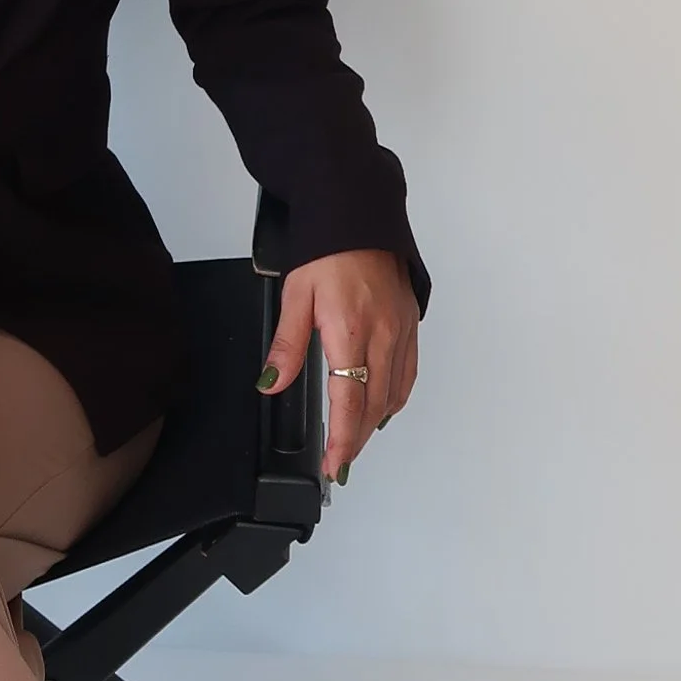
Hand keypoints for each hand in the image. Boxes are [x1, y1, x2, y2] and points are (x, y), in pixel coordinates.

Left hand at [259, 248, 418, 481]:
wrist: (360, 216)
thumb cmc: (327, 251)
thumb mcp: (295, 296)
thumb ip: (286, 345)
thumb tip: (271, 384)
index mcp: (350, 330)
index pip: (350, 400)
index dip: (343, 439)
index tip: (334, 464)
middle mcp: (382, 335)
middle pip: (375, 405)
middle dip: (357, 440)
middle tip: (339, 463)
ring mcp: (401, 330)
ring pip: (394, 393)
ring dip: (375, 424)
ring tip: (355, 442)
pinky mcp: (409, 324)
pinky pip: (408, 373)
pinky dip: (395, 398)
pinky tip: (382, 408)